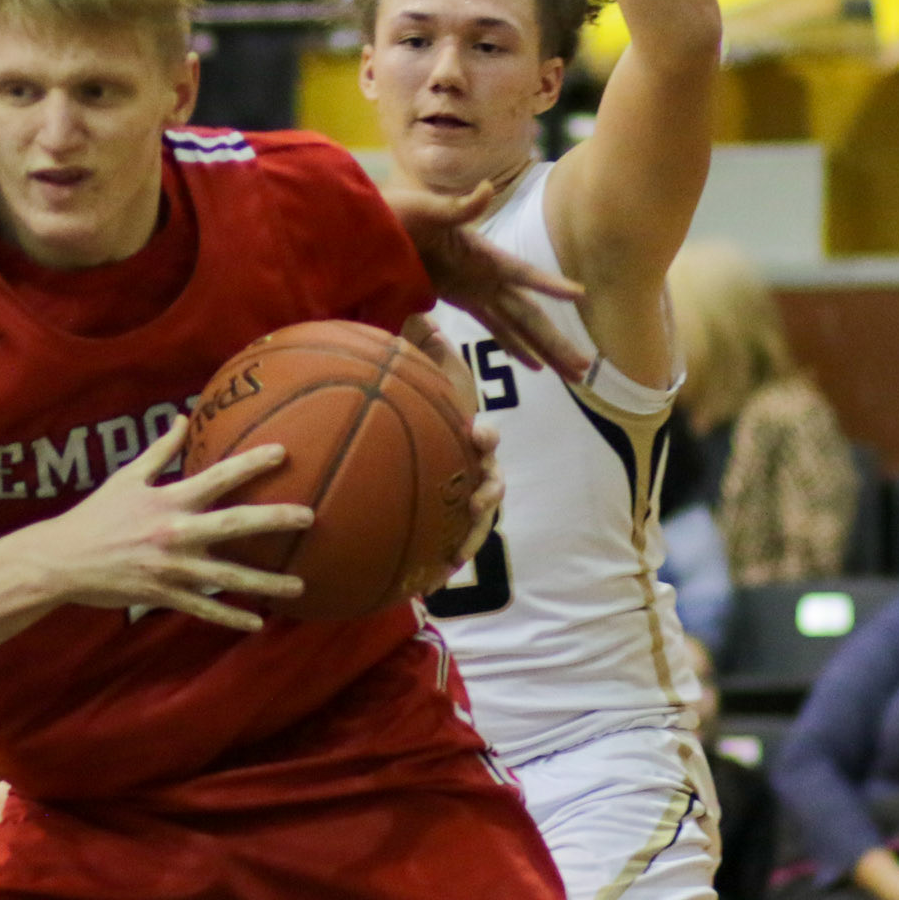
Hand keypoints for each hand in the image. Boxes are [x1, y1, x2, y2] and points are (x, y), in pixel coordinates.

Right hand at [28, 415, 312, 630]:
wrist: (63, 560)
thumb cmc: (95, 515)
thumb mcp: (127, 477)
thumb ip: (160, 449)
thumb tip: (184, 417)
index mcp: (168, 500)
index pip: (218, 477)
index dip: (251, 463)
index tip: (283, 453)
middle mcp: (175, 532)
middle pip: (234, 524)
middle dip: (274, 520)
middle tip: (309, 517)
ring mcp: (172, 568)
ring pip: (229, 577)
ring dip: (266, 583)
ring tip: (299, 585)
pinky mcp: (164, 595)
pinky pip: (205, 608)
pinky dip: (231, 617)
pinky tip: (257, 622)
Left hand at [386, 181, 591, 380]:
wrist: (371, 227)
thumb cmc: (398, 214)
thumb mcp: (426, 210)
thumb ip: (458, 207)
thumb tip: (486, 189)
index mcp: (483, 255)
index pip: (523, 274)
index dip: (549, 284)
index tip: (580, 295)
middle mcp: (487, 275)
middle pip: (529, 313)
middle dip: (556, 339)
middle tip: (585, 365)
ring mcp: (477, 289)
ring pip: (519, 325)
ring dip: (544, 349)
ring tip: (572, 374)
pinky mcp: (462, 300)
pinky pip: (495, 328)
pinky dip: (515, 347)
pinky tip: (534, 366)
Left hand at [403, 321, 503, 579]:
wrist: (407, 436)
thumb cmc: (420, 401)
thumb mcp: (422, 374)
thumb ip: (422, 346)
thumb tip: (422, 314)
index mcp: (466, 435)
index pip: (483, 435)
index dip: (484, 435)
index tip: (476, 434)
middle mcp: (472, 467)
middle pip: (491, 482)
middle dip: (488, 492)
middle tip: (476, 500)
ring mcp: (466, 496)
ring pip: (478, 520)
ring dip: (472, 536)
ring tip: (456, 554)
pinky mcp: (452, 522)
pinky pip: (455, 545)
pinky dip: (448, 562)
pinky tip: (430, 585)